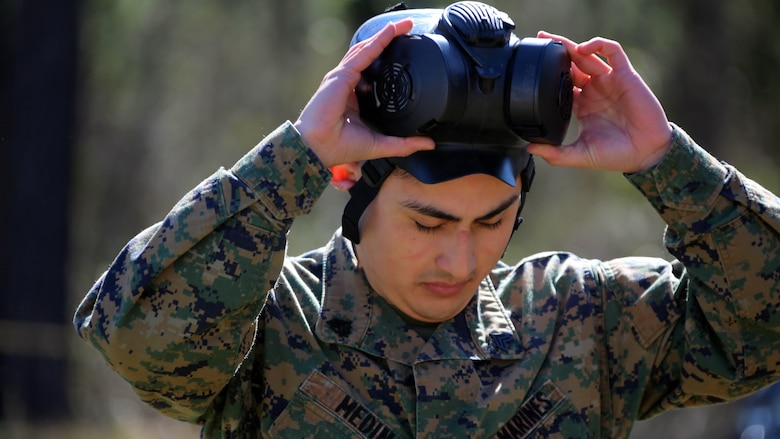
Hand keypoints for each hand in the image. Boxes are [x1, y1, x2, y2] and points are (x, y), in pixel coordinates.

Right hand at [294, 19, 433, 168]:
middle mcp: (346, 84)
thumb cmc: (339, 147)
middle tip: (406, 29)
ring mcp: (342, 78)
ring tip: (402, 25)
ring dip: (385, 36)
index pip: (370, 71)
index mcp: (353, 98)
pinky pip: (362, 55)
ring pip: (366, 50)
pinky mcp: (341, 76)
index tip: (402, 51)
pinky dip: (377, 42)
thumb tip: (428, 143)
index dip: (385, 58)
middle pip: (369, 55)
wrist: (318, 149)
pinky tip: (389, 33)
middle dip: (387, 40)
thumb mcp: (380, 144)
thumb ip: (404, 144)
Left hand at [527, 33, 672, 173]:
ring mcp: (609, 81)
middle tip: (539, 40)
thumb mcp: (580, 155)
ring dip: (571, 45)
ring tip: (553, 40)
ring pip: (588, 54)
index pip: (561, 82)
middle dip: (556, 51)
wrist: (645, 154)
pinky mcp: (625, 75)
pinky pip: (612, 51)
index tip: (532, 68)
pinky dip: (598, 44)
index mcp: (581, 105)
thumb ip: (555, 154)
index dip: (548, 73)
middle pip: (571, 64)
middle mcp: (594, 90)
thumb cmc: (615, 155)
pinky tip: (583, 48)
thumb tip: (529, 149)